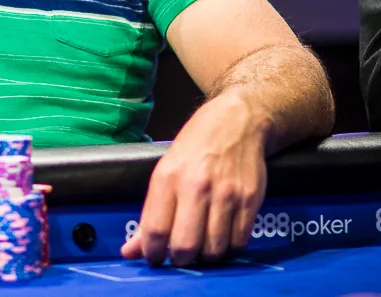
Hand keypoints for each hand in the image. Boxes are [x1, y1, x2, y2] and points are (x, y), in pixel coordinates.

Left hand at [122, 91, 267, 266]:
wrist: (237, 121)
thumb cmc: (197, 144)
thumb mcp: (165, 170)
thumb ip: (150, 213)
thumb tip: (130, 250)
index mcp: (169, 177)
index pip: (155, 230)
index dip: (152, 253)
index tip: (154, 258)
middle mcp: (197, 186)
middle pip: (185, 246)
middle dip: (180, 259)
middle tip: (180, 255)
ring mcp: (226, 194)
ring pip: (213, 250)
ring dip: (205, 257)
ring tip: (201, 246)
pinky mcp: (250, 199)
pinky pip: (238, 242)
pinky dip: (228, 249)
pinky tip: (221, 238)